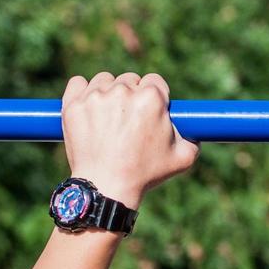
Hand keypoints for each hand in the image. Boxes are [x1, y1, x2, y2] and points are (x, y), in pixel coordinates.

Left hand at [61, 71, 199, 207]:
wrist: (105, 189)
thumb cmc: (145, 175)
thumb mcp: (182, 158)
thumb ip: (193, 138)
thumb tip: (195, 130)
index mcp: (151, 98)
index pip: (155, 81)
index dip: (154, 97)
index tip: (149, 112)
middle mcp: (123, 91)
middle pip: (130, 79)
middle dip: (132, 96)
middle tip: (129, 121)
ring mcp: (95, 96)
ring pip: (105, 81)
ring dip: (108, 93)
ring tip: (109, 119)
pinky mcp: (73, 104)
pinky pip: (78, 83)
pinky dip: (82, 92)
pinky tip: (89, 108)